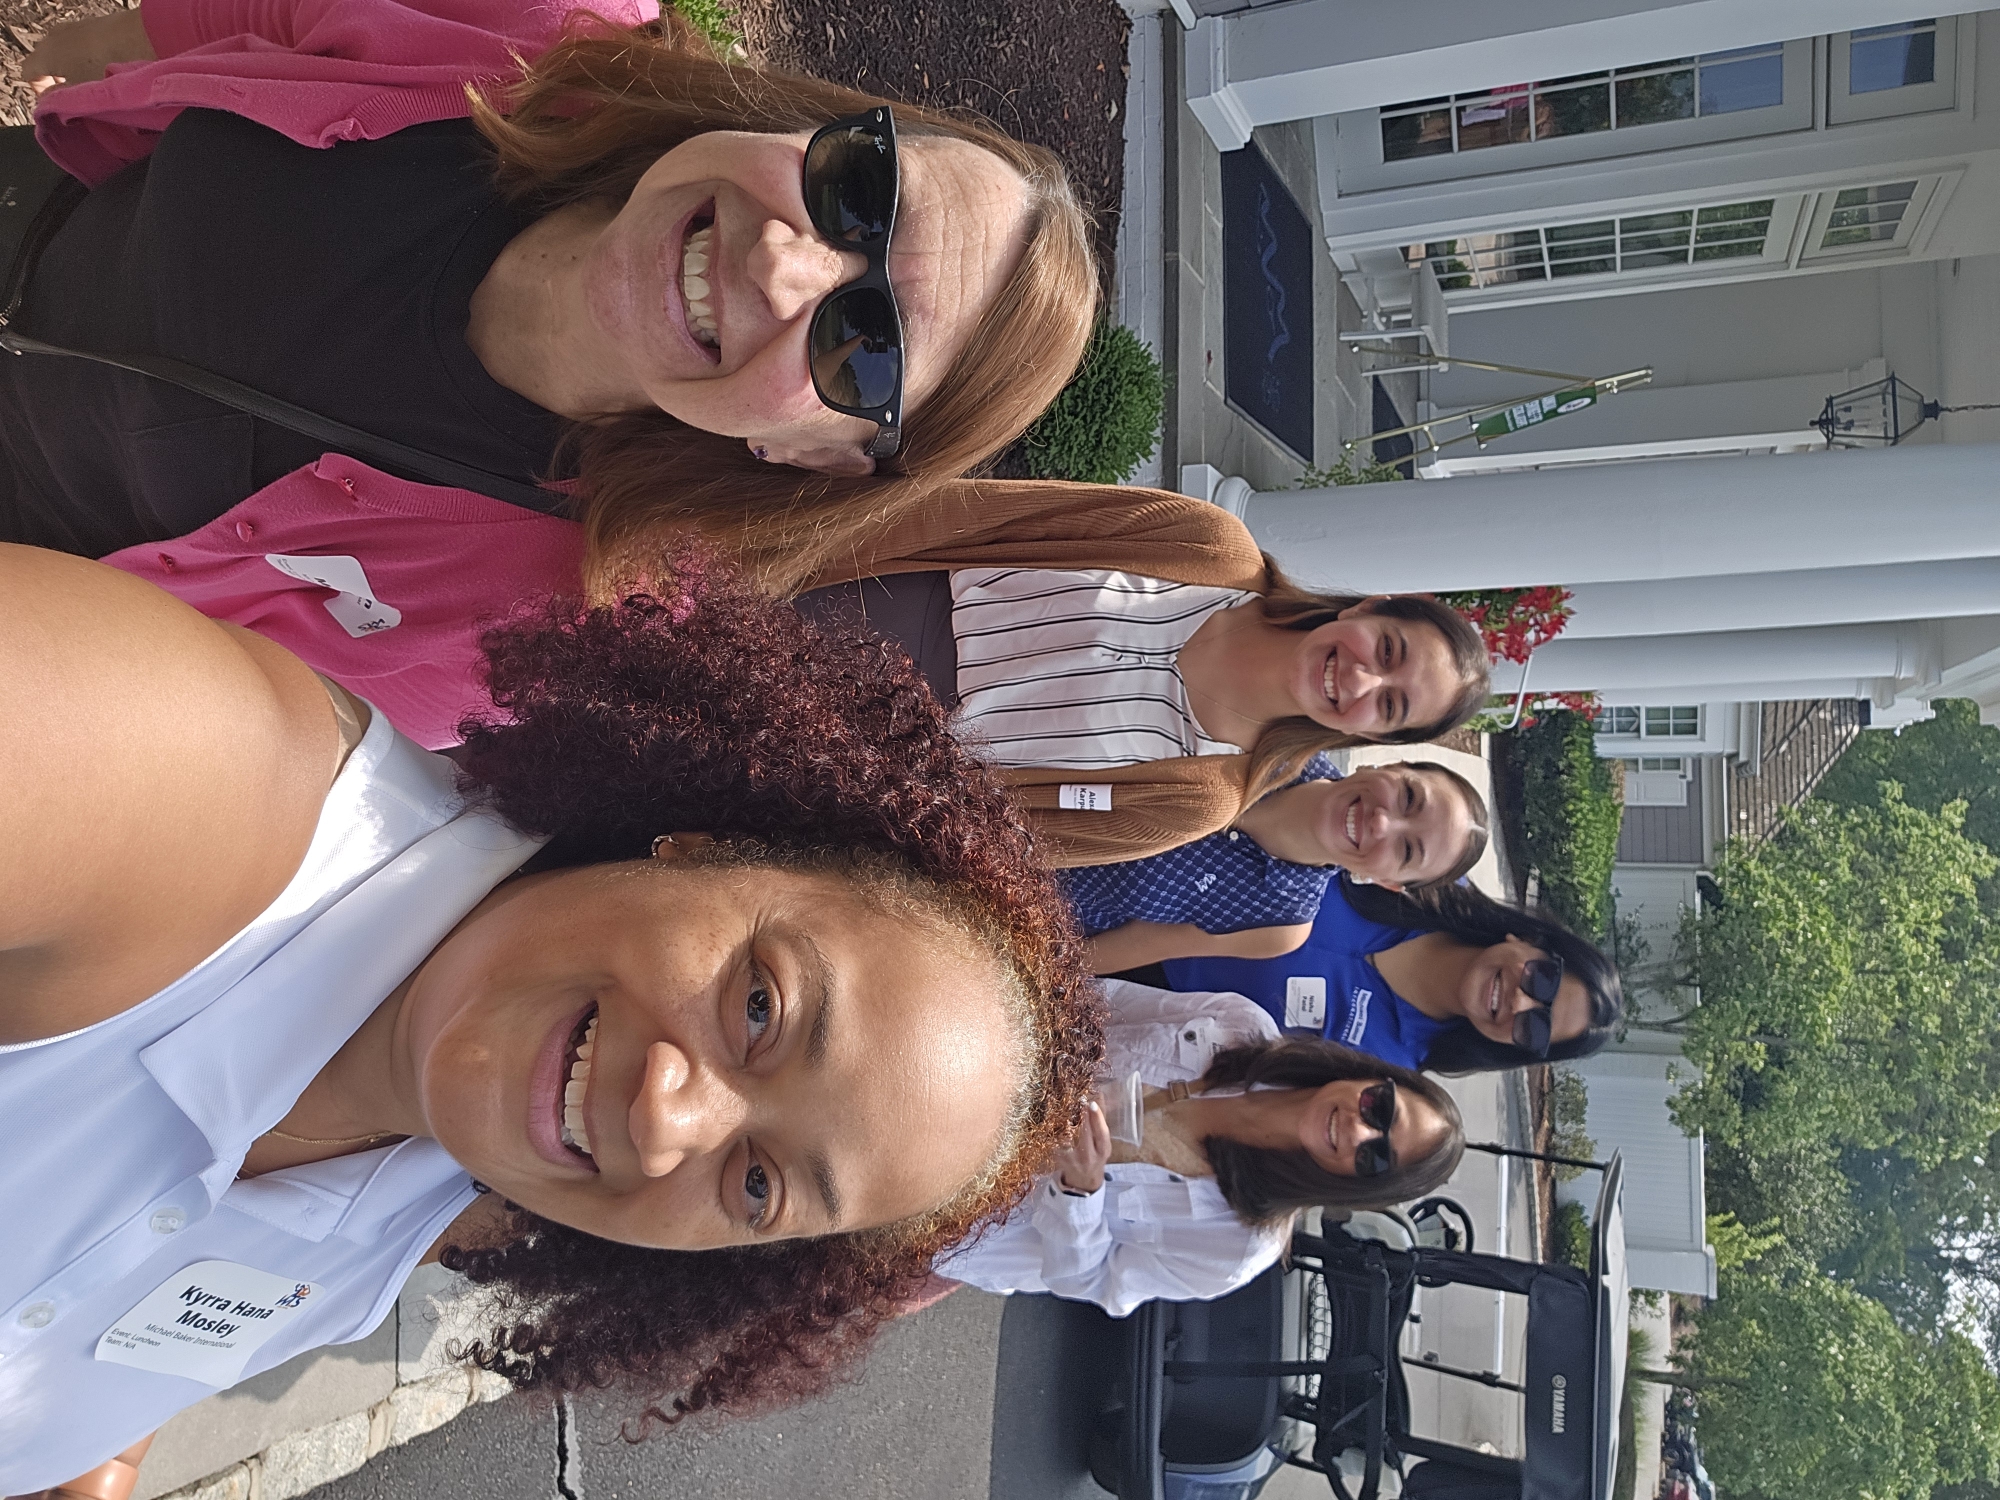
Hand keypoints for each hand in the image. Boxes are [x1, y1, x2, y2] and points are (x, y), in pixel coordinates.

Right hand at [22, 8, 155, 93]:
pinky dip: (90, 59)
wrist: (143, 37)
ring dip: (75, 70)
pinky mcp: (93, 25)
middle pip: (45, 62)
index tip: (55, 104)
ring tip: (95, 87)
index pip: (28, 73)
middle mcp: (54, 37)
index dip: (38, 92)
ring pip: (65, 54)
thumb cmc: (109, 66)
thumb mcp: (81, 92)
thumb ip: (60, 101)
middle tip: (76, 98)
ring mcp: (73, 28)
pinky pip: (83, 46)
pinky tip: (109, 72)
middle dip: (57, 82)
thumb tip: (50, 104)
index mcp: (45, 54)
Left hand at [1054, 1099, 1111, 1194]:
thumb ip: (1100, 1120)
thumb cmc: (1095, 1154)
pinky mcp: (1058, 1159)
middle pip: (1084, 1134)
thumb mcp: (1102, 1141)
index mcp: (1102, 1151)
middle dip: (1080, 1115)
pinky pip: (1054, 1141)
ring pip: (1066, 1136)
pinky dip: (1052, 1128)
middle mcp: (1088, 1157)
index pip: (1101, 1133)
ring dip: (1063, 1119)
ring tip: (1058, 1102)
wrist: (1083, 1179)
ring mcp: (1072, 1160)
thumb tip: (1099, 1095)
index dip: (1097, 1118)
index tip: (1091, 1102)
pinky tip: (1049, 1115)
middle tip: (1076, 1099)